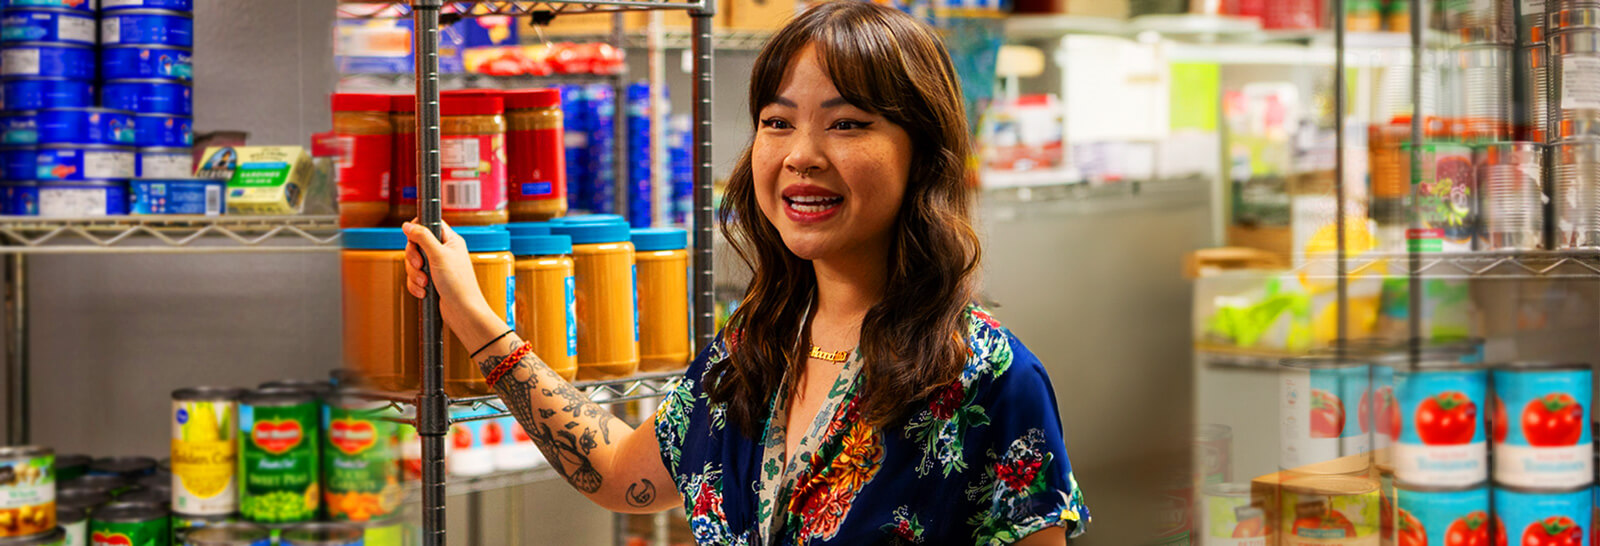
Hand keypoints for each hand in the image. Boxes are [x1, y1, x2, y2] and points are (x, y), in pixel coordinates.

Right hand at [402, 220, 502, 348]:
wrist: (463, 311)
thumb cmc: (458, 284)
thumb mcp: (438, 255)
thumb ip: (422, 237)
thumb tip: (408, 224)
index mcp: (450, 241)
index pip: (430, 224)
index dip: (418, 229)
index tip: (412, 239)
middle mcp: (444, 252)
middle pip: (416, 244)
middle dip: (413, 258)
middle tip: (420, 266)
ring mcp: (437, 267)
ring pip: (413, 263)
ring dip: (415, 274)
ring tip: (425, 283)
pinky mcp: (432, 280)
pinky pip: (414, 277)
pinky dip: (416, 285)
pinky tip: (424, 292)